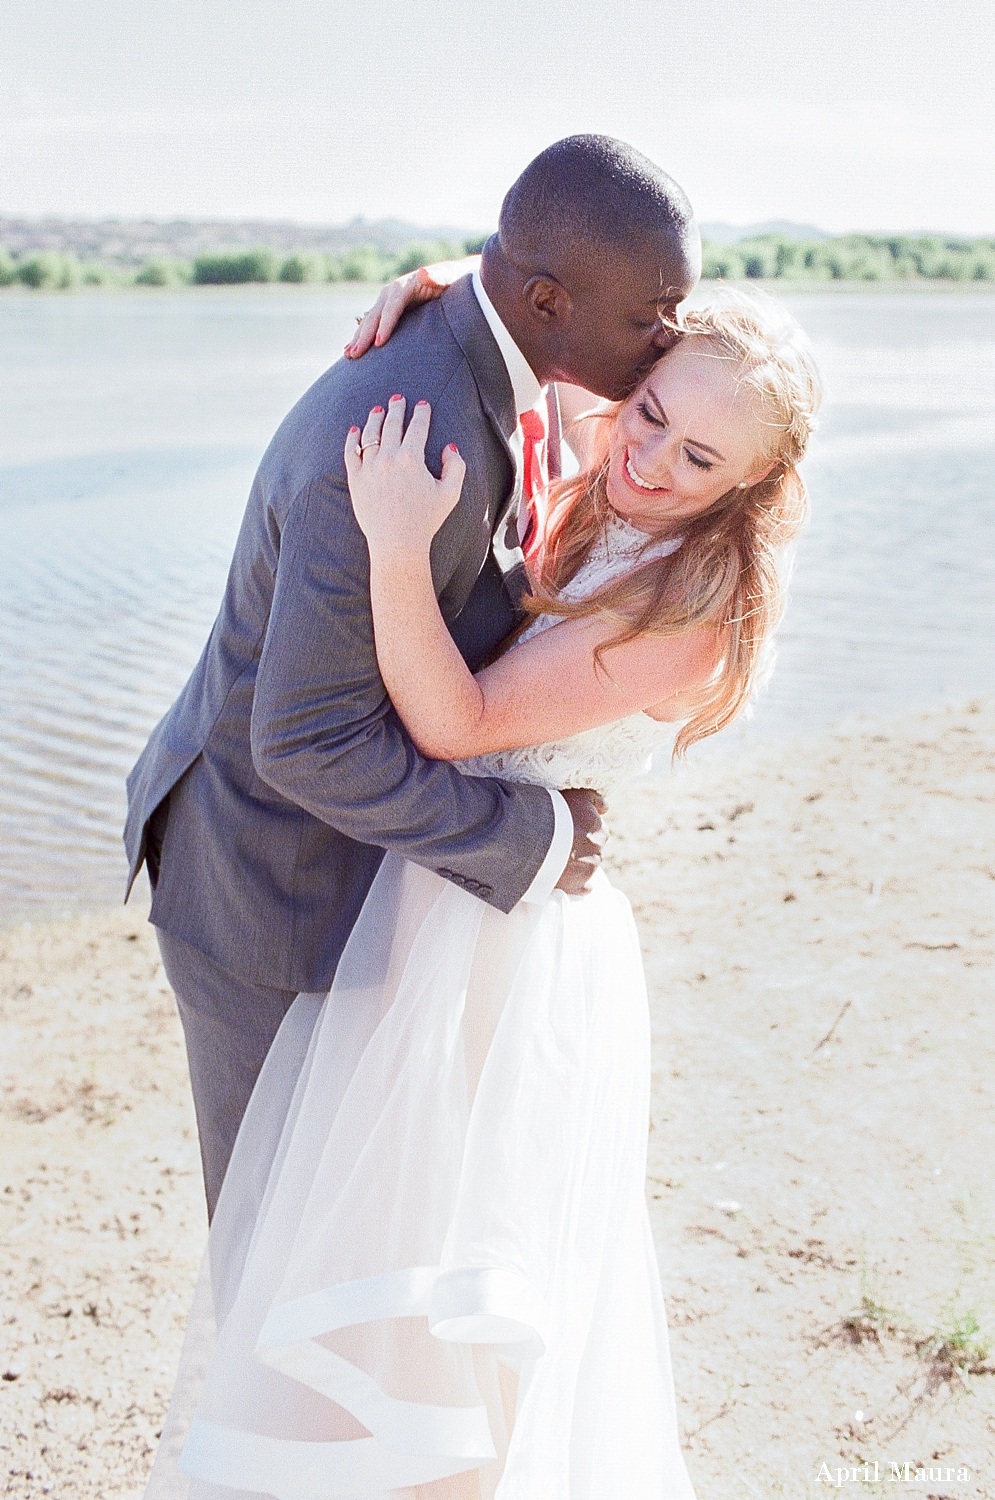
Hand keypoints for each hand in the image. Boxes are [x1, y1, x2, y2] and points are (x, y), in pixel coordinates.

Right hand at [344, 256, 481, 358]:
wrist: (451, 278)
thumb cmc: (453, 280)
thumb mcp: (449, 276)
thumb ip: (439, 276)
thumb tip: (424, 272)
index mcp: (405, 286)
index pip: (392, 307)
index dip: (385, 325)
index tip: (379, 343)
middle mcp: (391, 292)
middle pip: (375, 316)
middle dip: (364, 336)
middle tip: (355, 355)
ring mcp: (387, 302)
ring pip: (368, 321)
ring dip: (357, 338)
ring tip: (348, 355)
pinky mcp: (387, 310)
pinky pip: (371, 325)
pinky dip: (361, 337)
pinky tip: (351, 350)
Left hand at [344, 395, 466, 553]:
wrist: (397, 543)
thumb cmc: (426, 520)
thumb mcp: (450, 494)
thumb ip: (456, 467)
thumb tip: (449, 447)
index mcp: (412, 458)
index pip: (417, 427)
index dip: (421, 413)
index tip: (422, 404)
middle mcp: (388, 458)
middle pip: (392, 424)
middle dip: (396, 408)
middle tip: (398, 399)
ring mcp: (369, 467)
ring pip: (370, 434)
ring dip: (374, 418)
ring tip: (377, 409)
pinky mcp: (355, 479)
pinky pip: (351, 452)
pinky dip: (352, 438)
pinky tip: (355, 430)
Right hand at [555, 788, 606, 894]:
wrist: (526, 838)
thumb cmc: (545, 811)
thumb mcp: (571, 794)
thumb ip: (592, 798)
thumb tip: (605, 807)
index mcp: (596, 824)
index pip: (597, 828)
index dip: (581, 828)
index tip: (568, 829)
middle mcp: (597, 845)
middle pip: (594, 846)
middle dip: (581, 845)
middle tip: (560, 843)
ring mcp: (590, 867)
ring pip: (589, 865)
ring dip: (577, 863)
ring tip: (556, 859)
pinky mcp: (579, 885)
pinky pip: (584, 886)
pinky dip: (575, 883)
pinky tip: (562, 876)